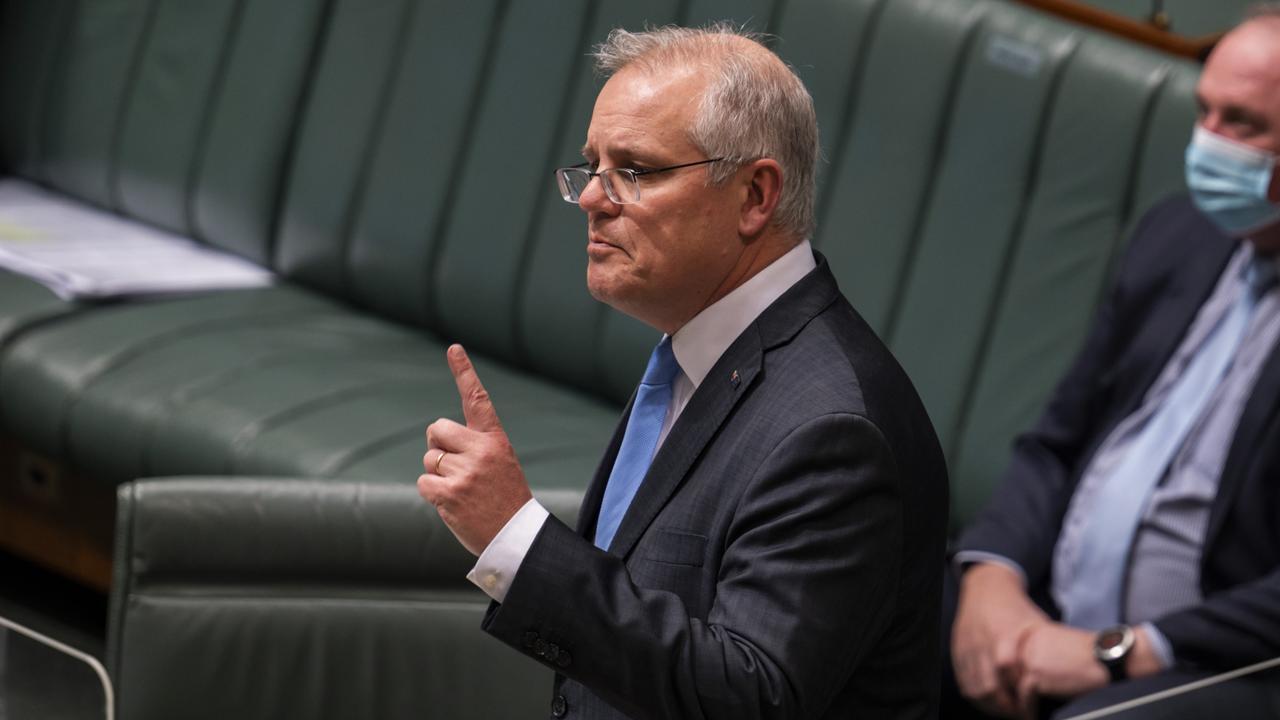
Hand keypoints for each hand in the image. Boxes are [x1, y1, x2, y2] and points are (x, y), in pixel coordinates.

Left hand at [417, 344, 531, 555]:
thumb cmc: (505, 499)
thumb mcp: (500, 463)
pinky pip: (424, 482)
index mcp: (496, 440)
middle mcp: (481, 451)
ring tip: (462, 491)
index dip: (464, 372)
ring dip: (437, 474)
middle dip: (439, 445)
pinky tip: (452, 503)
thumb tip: (436, 435)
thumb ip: (474, 445)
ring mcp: (465, 473)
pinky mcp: (450, 494)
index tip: (454, 348)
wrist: (517, 537)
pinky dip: (432, 493)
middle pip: (436, 429)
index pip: (478, 400)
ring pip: (430, 458)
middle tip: (457, 467)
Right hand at [952, 563, 1049, 717]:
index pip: (1011, 676)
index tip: (1031, 709)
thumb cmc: (1016, 608)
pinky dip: (975, 696)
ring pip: (975, 689)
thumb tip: (1067, 676)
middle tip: (1019, 714)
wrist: (987, 589)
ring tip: (1004, 711)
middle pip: (991, 688)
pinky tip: (987, 700)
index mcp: (1006, 638)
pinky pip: (963, 682)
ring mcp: (968, 649)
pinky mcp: (958, 652)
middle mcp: (984, 645)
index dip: (1021, 698)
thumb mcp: (1038, 625)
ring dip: (990, 705)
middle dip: (1006, 708)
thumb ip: (1046, 651)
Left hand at [1014, 623, 1107, 718]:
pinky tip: (1036, 715)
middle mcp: (1027, 644)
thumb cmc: (1093, 655)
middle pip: (1010, 672)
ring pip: (1015, 685)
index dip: (1014, 677)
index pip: (1012, 657)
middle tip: (1019, 706)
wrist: (1110, 658)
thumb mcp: (1063, 645)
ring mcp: (1029, 659)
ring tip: (1028, 713)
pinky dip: (1029, 709)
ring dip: (1021, 702)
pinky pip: (1025, 697)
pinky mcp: (1035, 676)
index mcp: (1033, 634)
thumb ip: (1043, 654)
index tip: (1016, 692)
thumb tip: (1031, 676)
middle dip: (1015, 690)